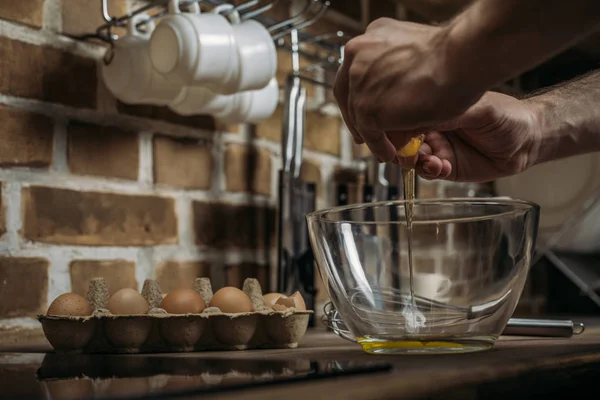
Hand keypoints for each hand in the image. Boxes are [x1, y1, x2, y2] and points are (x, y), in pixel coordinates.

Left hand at [334, 18, 483, 162]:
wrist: (462, 58)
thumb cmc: (454, 55)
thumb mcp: (414, 55)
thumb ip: (396, 69)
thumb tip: (390, 93)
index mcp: (371, 37)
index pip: (353, 72)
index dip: (357, 95)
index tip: (361, 111)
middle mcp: (358, 54)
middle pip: (348, 94)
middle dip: (357, 118)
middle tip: (365, 136)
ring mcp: (359, 81)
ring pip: (359, 116)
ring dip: (372, 135)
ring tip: (385, 148)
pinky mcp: (366, 106)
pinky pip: (369, 133)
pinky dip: (379, 146)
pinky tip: (389, 153)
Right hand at [392, 91, 540, 182]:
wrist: (528, 141)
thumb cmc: (507, 116)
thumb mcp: (476, 109)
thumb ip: (447, 112)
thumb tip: (417, 116)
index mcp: (436, 107)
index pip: (407, 115)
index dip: (397, 124)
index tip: (396, 133)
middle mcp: (433, 127)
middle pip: (402, 138)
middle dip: (402, 147)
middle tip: (411, 152)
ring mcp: (438, 148)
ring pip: (411, 157)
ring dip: (417, 161)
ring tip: (433, 161)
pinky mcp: (446, 167)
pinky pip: (427, 172)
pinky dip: (430, 171)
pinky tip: (442, 167)